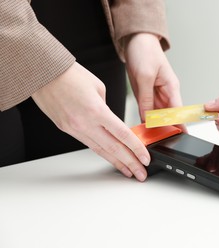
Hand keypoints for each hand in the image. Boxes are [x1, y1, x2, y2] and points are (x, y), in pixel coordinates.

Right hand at [32, 62, 149, 180]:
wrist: (43, 74)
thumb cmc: (71, 75)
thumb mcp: (99, 88)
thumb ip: (108, 108)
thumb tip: (112, 122)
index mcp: (97, 111)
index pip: (123, 135)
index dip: (136, 149)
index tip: (145, 158)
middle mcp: (85, 123)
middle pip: (113, 148)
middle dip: (130, 163)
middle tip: (141, 173)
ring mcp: (75, 128)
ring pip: (101, 150)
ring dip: (117, 162)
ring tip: (129, 171)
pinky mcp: (67, 129)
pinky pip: (89, 144)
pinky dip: (102, 153)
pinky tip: (111, 158)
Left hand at [125, 33, 183, 128]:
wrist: (136, 41)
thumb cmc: (145, 51)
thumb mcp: (144, 76)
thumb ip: (146, 99)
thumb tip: (148, 118)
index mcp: (172, 87)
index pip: (178, 111)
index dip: (179, 125)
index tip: (180, 137)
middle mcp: (166, 93)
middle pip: (168, 116)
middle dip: (164, 128)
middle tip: (158, 140)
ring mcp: (156, 95)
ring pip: (157, 115)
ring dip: (153, 125)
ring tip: (148, 137)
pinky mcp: (147, 95)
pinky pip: (147, 110)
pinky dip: (145, 118)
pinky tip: (141, 126)